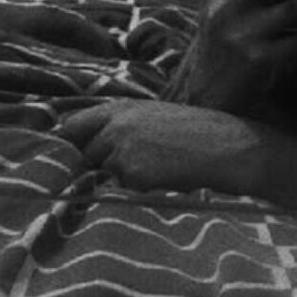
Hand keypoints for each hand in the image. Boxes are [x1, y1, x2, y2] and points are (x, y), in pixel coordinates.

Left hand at [57, 99, 273, 196]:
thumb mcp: (155, 116)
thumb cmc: (196, 132)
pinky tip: (163, 177)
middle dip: (97, 164)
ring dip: (120, 177)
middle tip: (132, 165)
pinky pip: (122, 188)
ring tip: (156, 167)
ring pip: (103, 173)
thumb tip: (90, 147)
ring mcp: (122, 148)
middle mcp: (115, 125)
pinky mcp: (132, 172)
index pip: (72, 126)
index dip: (69, 143)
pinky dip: (137, 188)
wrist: (227, 146)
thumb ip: (122, 126)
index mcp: (121, 108)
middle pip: (83, 154)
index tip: (73, 156)